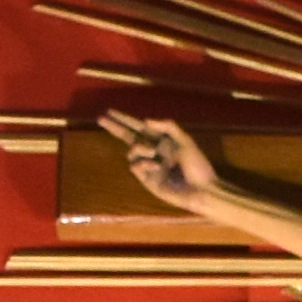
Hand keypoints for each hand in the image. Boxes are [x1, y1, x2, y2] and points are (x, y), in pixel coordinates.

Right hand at [108, 110, 222, 207]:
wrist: (201, 189)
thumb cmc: (197, 165)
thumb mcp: (185, 141)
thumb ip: (168, 127)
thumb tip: (146, 121)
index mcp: (161, 140)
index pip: (138, 127)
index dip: (124, 119)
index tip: (110, 111)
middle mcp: (152, 152)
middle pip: (127, 137)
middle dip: (115, 128)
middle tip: (101, 118)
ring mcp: (148, 166)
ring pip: (131, 152)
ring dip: (139, 148)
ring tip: (153, 152)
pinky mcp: (147, 180)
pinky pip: (135, 167)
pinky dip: (144, 162)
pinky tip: (156, 165)